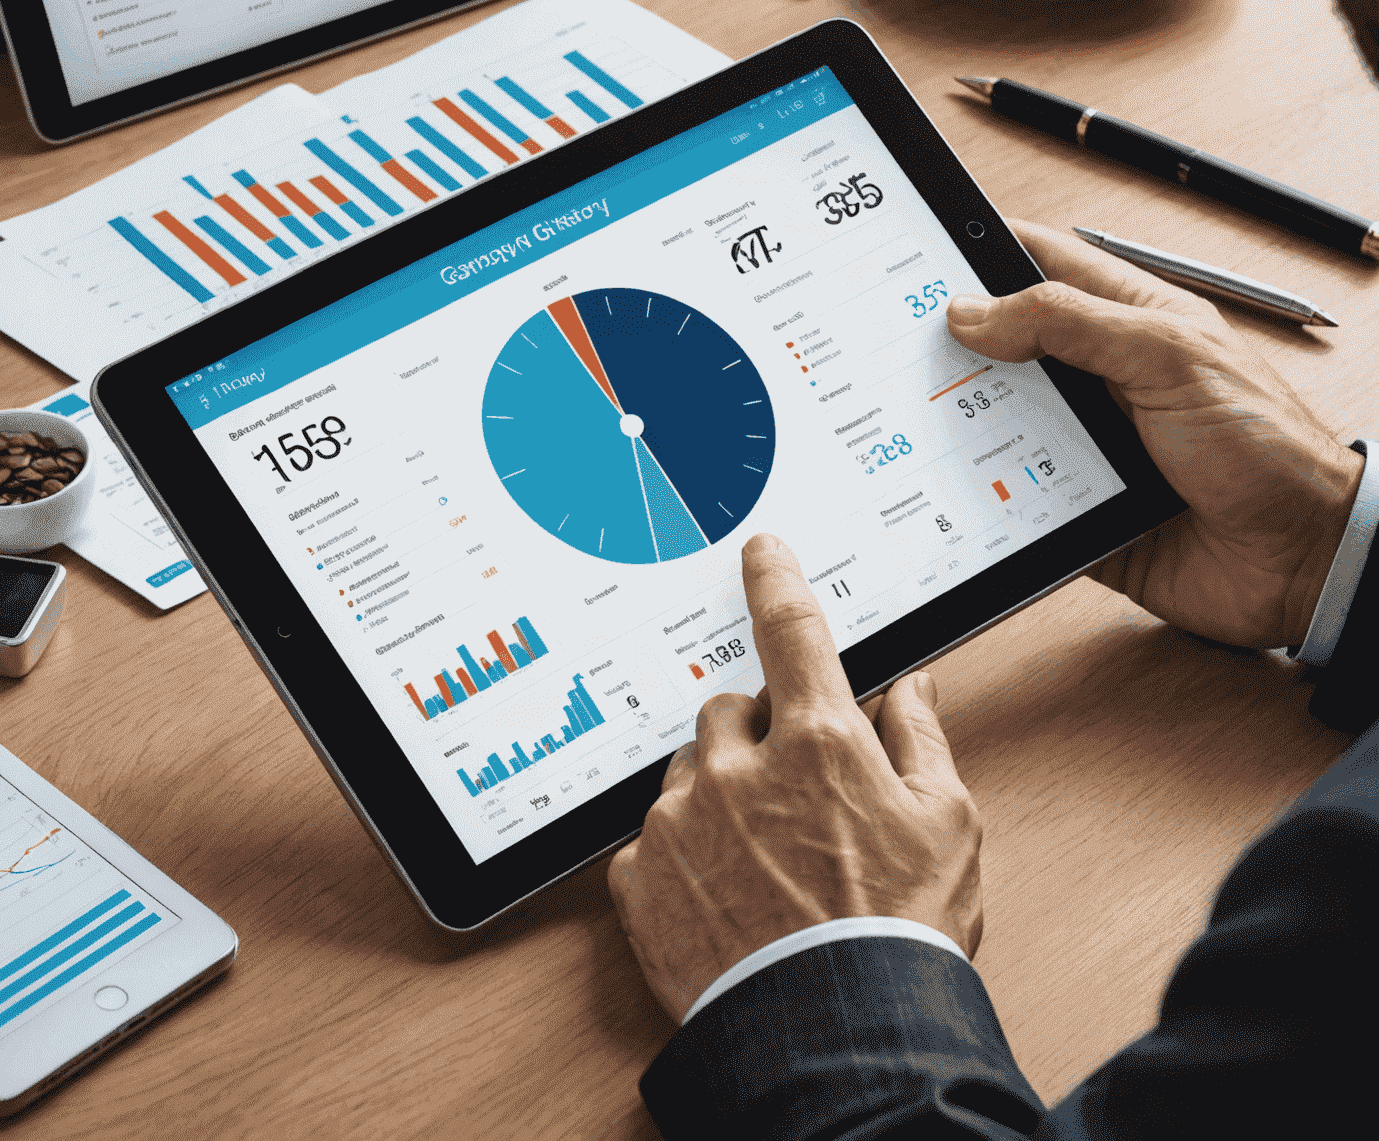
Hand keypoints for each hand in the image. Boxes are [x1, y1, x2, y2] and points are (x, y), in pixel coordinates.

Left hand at [607, 534, 981, 1023]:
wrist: (836, 1038)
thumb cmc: (899, 936)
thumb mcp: (948, 827)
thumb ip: (921, 738)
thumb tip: (912, 686)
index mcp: (814, 740)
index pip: (790, 629)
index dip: (775, 578)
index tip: (760, 550)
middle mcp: (736, 766)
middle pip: (730, 712)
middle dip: (757, 739)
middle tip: (792, 802)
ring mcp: (681, 818)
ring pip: (689, 773)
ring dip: (717, 797)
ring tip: (761, 865)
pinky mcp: (640, 874)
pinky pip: (653, 838)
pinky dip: (682, 856)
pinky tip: (723, 898)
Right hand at [946, 219, 1361, 649]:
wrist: (1302, 561)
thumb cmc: (1267, 449)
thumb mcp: (1169, 356)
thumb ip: (1071, 324)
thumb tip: (974, 311)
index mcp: (1126, 323)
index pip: (1040, 266)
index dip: (983, 251)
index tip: (923, 251)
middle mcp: (1097, 379)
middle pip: (1002, 348)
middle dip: (950, 346)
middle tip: (894, 344)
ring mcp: (1083, 444)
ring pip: (994, 422)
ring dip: (958, 423)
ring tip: (911, 415)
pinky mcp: (1071, 507)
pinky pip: (1006, 496)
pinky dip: (978, 495)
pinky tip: (949, 489)